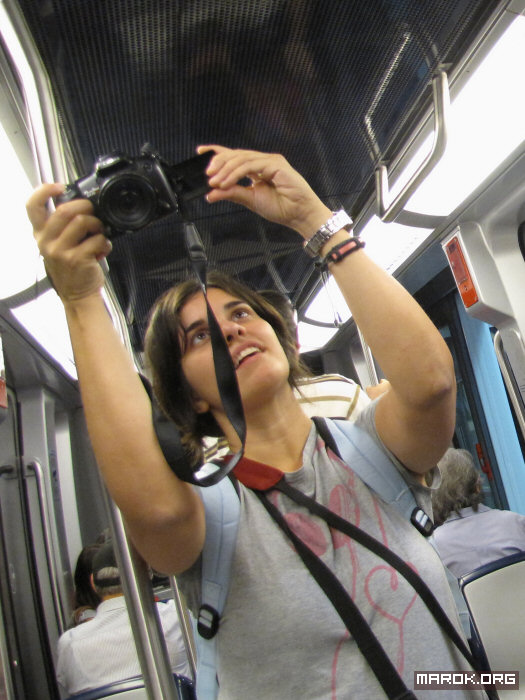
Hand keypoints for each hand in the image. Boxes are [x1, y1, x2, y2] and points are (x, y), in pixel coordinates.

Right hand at [27, 184, 111, 303]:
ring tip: (100, 232)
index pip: (32, 206)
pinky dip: (105, 242)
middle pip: (64, 210)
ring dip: (97, 224)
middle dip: (85, 206)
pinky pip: (96, 240)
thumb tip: (81, 205)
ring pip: (82, 222)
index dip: (45, 191)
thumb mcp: (57, 245)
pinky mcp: (76, 259)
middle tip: (93, 212)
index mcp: (40, 234)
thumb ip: (62, 226)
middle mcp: (46, 242)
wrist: (77, 294)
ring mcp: (60, 251)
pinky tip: (103, 248)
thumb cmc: (71, 268)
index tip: (59, 187)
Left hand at [197, 145, 330, 238]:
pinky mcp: (275, 164)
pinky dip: (235, 173)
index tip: (200, 151)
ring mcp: (270, 161)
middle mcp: (263, 161)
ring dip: (225, 170)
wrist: (298, 214)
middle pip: (236, 155)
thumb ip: (232, 193)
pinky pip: (250, 165)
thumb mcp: (250, 200)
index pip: (235, 156)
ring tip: (214, 182)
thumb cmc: (281, 208)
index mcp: (257, 168)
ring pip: (241, 159)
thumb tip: (211, 194)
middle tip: (207, 175)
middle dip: (219, 163)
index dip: (217, 152)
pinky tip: (227, 182)